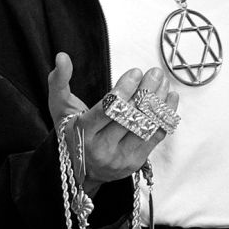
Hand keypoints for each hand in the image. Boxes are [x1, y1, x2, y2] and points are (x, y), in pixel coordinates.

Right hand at [48, 53, 178, 188]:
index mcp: (83, 132)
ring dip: (159, 102)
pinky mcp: (135, 162)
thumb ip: (59, 81)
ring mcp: (120, 157)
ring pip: (146, 126)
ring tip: (164, 83)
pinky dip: (165, 116)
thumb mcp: (59, 107)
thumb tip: (62, 57)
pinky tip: (170, 99)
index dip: (124, 90)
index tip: (136, 72)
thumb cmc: (71, 132)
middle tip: (155, 73)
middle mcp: (101, 147)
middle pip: (130, 117)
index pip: (108, 110)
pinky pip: (155, 137)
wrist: (80, 171)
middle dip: (146, 92)